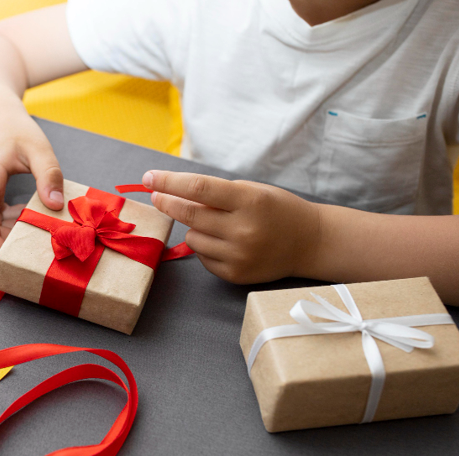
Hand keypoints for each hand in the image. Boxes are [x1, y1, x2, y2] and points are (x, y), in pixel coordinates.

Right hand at [0, 108, 63, 254]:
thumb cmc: (16, 129)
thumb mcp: (39, 148)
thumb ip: (49, 175)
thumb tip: (55, 205)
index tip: (14, 254)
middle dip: (5, 240)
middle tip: (35, 246)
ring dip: (8, 231)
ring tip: (35, 231)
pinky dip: (7, 222)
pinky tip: (27, 217)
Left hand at [144, 170, 320, 283]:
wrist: (309, 242)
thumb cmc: (276, 210)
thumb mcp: (251, 191)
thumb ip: (215, 193)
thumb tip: (171, 193)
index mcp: (249, 201)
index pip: (198, 189)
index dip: (169, 183)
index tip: (148, 178)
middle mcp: (243, 230)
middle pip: (189, 215)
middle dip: (167, 203)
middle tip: (157, 196)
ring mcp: (239, 255)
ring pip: (192, 238)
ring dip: (194, 228)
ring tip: (217, 224)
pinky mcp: (235, 274)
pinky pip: (202, 257)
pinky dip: (205, 247)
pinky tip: (225, 242)